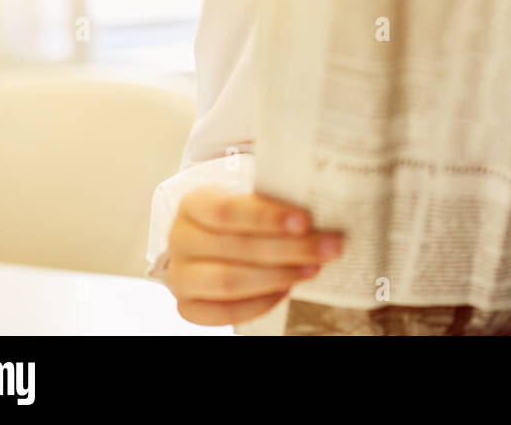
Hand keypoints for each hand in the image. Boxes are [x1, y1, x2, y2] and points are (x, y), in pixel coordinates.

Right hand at [166, 185, 343, 325]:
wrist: (219, 237)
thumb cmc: (245, 214)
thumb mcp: (254, 197)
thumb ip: (277, 201)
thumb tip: (322, 208)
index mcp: (193, 204)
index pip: (226, 211)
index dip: (266, 217)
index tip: (305, 220)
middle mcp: (180, 240)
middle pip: (235, 248)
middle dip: (289, 249)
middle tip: (330, 246)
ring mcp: (180, 277)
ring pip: (229, 282)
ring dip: (279, 275)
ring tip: (314, 267)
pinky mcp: (189, 307)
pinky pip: (225, 313)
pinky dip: (260, 302)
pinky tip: (288, 289)